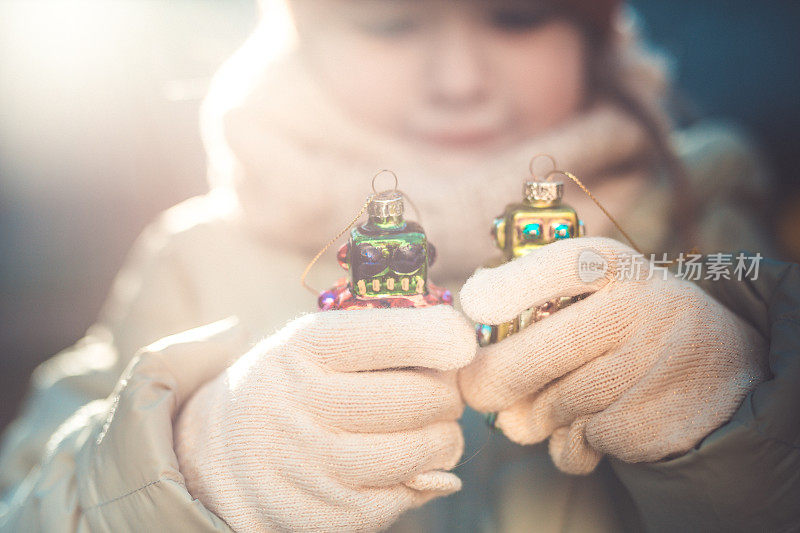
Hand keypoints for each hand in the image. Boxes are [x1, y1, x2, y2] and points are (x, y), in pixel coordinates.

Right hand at [175, 305, 475, 531]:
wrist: (221, 453)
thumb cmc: (292, 384)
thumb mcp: (314, 341)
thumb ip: (381, 335)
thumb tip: (461, 347)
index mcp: (304, 348)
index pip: (392, 336)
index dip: (443, 337)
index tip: (460, 342)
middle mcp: (304, 404)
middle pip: (419, 398)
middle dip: (448, 394)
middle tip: (442, 393)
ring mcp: (314, 464)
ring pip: (421, 452)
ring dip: (444, 440)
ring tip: (434, 430)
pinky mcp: (327, 514)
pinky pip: (405, 496)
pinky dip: (419, 478)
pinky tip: (402, 463)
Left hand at [458, 237, 766, 473]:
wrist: (727, 372)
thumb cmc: (630, 330)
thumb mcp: (602, 296)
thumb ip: (541, 319)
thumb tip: (479, 375)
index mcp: (618, 266)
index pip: (566, 263)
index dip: (515, 284)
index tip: (473, 305)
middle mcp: (642, 307)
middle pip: (546, 351)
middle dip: (496, 379)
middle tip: (475, 392)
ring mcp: (654, 365)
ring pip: (558, 404)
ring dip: (537, 417)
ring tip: (553, 408)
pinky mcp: (658, 419)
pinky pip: (581, 442)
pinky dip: (569, 445)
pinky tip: (594, 428)